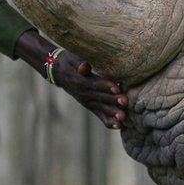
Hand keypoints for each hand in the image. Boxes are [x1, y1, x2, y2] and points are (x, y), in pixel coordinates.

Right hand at [14, 29, 128, 128]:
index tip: (116, 88)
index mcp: (79, 81)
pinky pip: (98, 115)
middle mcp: (83, 93)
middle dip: (113, 100)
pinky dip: (108, 121)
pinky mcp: (89, 106)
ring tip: (123, 118)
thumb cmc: (68, 62)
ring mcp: (86, 101)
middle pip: (100, 97)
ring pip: (100, 108)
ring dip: (112, 113)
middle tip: (125, 102)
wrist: (58, 72)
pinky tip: (119, 126)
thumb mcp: (71, 59)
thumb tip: (85, 67)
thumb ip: (79, 63)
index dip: (105, 86)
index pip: (94, 84)